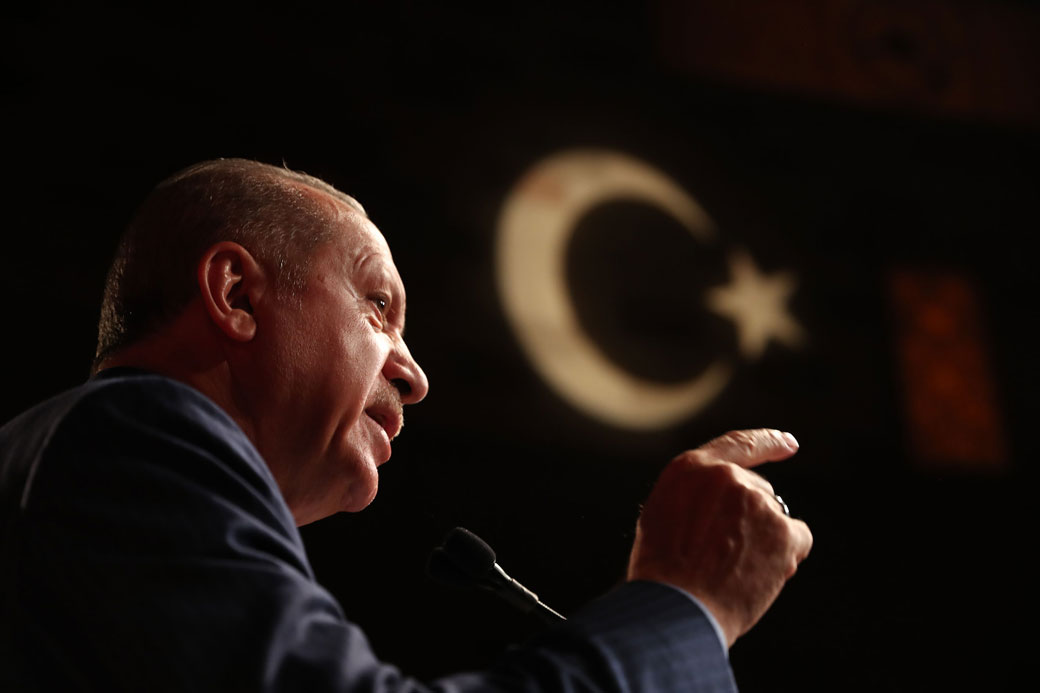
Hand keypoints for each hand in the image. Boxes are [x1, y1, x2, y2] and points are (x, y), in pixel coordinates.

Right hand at [627, 429, 812, 645]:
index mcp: (691, 469)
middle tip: (726, 555)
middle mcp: (727, 477)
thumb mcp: (664, 514)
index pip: (739, 444)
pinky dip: (786, 556)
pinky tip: (759, 575)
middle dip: (752, 519)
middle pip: (759, 491)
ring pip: (775, 518)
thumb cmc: (663, 571)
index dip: (768, 442)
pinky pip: (797, 539)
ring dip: (764, 540)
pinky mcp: (783, 530)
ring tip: (733, 571)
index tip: (788, 443)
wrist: (677, 607)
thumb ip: (697, 497)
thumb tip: (725, 504)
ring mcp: (757, 502)